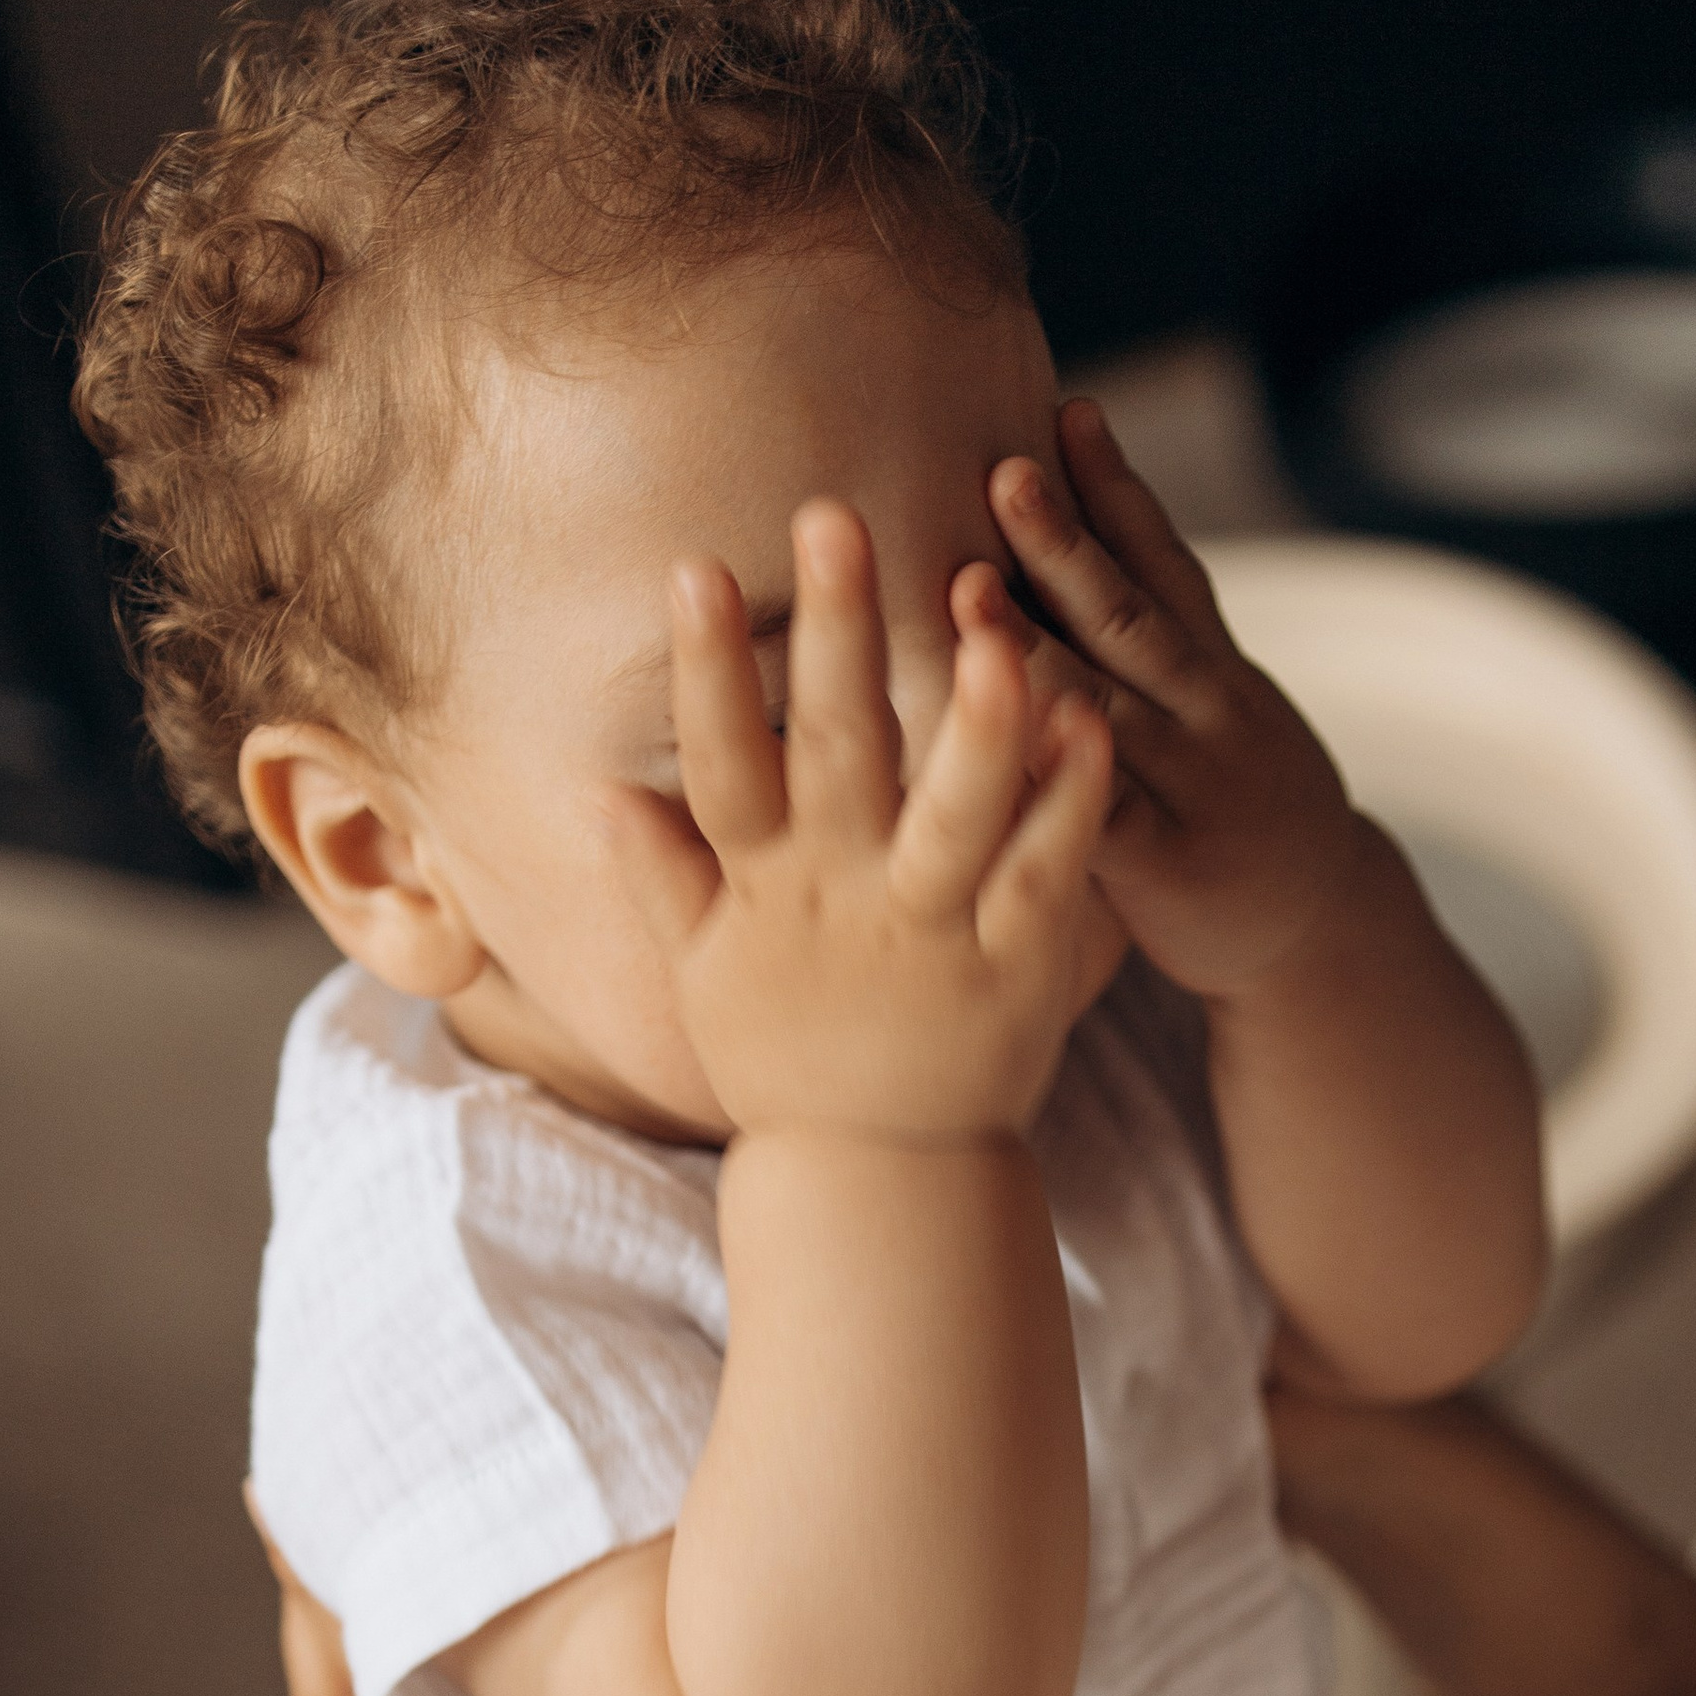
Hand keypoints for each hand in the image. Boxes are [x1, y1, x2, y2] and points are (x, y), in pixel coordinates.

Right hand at [609, 499, 1114, 1143]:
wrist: (883, 1178)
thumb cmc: (790, 1062)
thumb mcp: (707, 977)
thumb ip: (663, 879)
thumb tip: (603, 790)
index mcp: (768, 887)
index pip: (722, 762)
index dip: (704, 669)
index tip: (694, 565)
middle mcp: (845, 898)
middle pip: (836, 753)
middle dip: (835, 634)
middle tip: (837, 517)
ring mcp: (934, 932)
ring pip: (953, 814)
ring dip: (972, 721)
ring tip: (995, 628)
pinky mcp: (1018, 966)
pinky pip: (1048, 872)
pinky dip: (1071, 803)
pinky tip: (1092, 722)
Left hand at [979, 398, 1381, 1001]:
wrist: (1317, 929)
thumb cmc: (1224, 811)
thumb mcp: (1207, 714)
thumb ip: (1137, 648)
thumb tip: (1049, 553)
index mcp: (1212, 666)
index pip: (1165, 559)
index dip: (1118, 487)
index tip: (1070, 407)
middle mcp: (1211, 710)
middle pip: (1130, 614)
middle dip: (1064, 542)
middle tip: (1002, 471)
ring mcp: (1197, 786)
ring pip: (1109, 704)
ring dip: (1034, 645)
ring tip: (968, 589)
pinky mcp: (1174, 868)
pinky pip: (1105, 820)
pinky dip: (1057, 779)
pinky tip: (1002, 744)